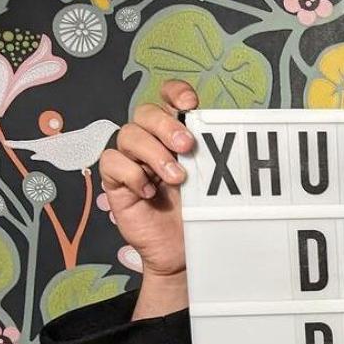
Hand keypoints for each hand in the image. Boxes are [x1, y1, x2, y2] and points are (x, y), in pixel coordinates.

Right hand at [100, 79, 196, 279]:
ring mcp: (132, 160)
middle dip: (166, 126)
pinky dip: (132, 174)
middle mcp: (151, 142)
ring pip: (128, 135)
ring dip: (154, 153)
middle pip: (145, 113)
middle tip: (187, 146)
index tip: (191, 103)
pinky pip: (112, 162)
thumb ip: (213, 157)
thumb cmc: (198, 213)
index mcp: (175, 134)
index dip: (175, 92)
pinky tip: (150, 192)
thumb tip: (231, 135)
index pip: (168, 98)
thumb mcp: (212, 181)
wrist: (184, 250)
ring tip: (177, 178)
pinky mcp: (116, 181)